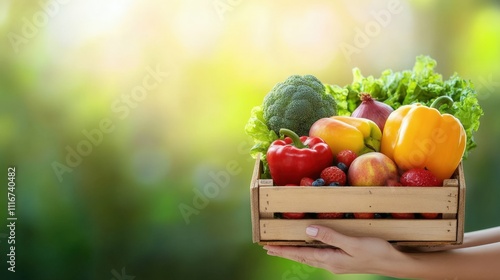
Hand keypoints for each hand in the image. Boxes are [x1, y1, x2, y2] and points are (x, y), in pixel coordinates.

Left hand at [263, 225, 408, 275]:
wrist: (393, 263)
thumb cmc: (375, 251)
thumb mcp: (352, 243)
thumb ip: (329, 236)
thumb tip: (307, 230)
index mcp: (330, 259)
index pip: (300, 254)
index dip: (283, 250)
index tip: (268, 247)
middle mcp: (330, 263)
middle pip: (301, 257)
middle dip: (285, 252)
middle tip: (268, 248)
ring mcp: (336, 263)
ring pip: (309, 257)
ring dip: (295, 252)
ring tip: (283, 249)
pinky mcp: (342, 260)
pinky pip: (318, 255)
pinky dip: (308, 251)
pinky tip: (308, 248)